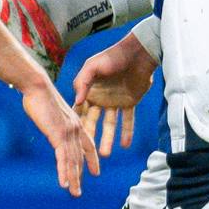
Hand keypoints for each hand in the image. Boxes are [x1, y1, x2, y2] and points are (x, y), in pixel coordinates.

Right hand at [23, 75, 99, 194]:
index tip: (95, 172)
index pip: (87, 145)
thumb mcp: (52, 111)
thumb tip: (53, 129)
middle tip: (78, 191)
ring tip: (74, 193)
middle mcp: (75, 129)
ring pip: (72, 161)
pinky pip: (63, 157)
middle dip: (79, 175)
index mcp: (75, 123)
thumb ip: (55, 122)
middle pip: (79, 157)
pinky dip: (64, 171)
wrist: (37, 86)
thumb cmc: (40, 95)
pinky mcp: (58, 134)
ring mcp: (68, 132)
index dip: (91, 159)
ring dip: (72, 179)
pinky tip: (64, 183)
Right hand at [71, 34, 156, 163]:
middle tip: (88, 155)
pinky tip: (125, 145)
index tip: (70, 141)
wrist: (138, 53)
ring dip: (108, 138)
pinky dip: (127, 131)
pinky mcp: (130, 102)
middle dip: (91, 137)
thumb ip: (83, 82)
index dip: (76, 125)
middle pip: (93, 122)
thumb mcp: (93, 66)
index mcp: (88, 90)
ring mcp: (115, 101)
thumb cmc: (113, 56)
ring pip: (110, 124)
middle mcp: (100, 98)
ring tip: (106, 154)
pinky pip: (127, 120)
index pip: (79, 111)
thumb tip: (77, 102)